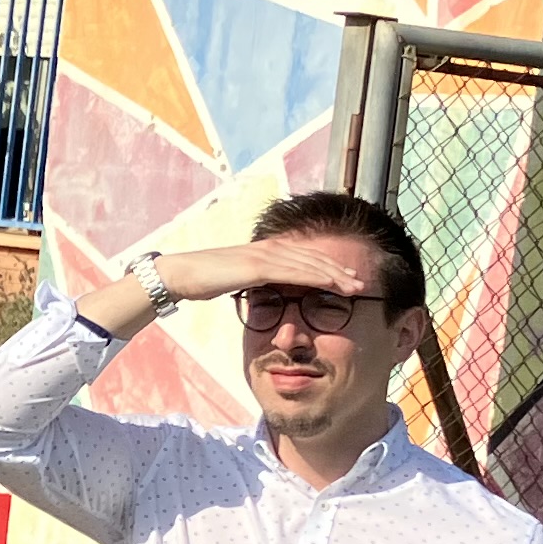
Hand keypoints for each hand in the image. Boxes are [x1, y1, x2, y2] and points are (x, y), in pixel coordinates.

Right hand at [152, 235, 371, 307]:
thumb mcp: (236, 282)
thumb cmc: (203, 280)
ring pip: (309, 264)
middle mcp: (270, 249)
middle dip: (340, 270)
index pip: (305, 258)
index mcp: (266, 251)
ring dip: (336, 275)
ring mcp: (264, 255)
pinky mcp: (257, 266)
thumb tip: (266, 295)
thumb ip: (256, 285)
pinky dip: (316, 278)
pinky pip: (294, 272)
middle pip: (313, 259)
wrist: (179, 275)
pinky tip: (333, 284)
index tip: (348, 278)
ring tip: (357, 286)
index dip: (329, 267)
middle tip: (363, 282)